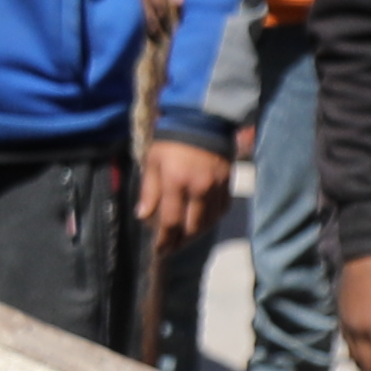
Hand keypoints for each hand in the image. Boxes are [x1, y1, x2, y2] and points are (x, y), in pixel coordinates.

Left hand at [136, 134, 232, 249]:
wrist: (203, 120)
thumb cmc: (171, 141)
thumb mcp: (152, 161)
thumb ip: (149, 191)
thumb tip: (143, 216)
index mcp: (176, 182)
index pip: (170, 221)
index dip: (164, 240)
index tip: (158, 250)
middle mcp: (198, 188)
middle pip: (191, 228)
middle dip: (179, 242)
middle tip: (170, 248)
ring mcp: (216, 187)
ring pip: (208, 223)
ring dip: (195, 235)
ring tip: (183, 239)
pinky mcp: (228, 184)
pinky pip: (221, 211)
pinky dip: (211, 221)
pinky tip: (202, 224)